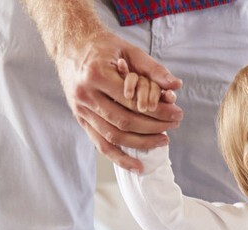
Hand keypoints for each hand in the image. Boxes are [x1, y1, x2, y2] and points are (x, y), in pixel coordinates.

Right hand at [54, 30, 182, 170]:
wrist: (70, 45)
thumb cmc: (102, 47)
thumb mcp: (128, 49)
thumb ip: (152, 68)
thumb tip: (176, 85)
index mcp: (96, 75)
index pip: (133, 101)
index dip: (157, 111)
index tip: (176, 113)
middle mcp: (85, 95)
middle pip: (124, 121)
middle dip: (153, 127)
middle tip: (174, 125)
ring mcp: (81, 110)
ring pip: (114, 136)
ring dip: (141, 142)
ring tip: (163, 140)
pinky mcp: (80, 120)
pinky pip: (101, 145)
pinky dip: (119, 158)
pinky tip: (137, 166)